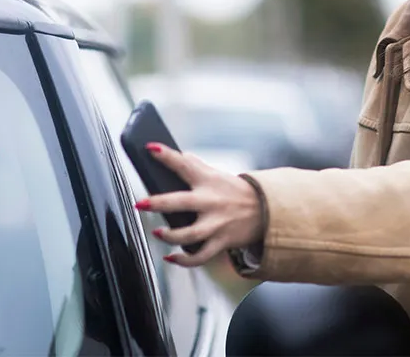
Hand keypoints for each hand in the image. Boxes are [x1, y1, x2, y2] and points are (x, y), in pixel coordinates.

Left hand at [136, 143, 264, 267]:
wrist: (268, 210)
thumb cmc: (240, 192)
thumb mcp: (219, 175)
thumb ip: (198, 167)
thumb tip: (182, 156)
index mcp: (209, 181)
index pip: (184, 164)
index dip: (166, 155)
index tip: (150, 148)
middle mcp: (211, 201)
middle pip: (181, 202)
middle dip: (159, 203)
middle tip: (141, 204)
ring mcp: (216, 223)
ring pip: (189, 234)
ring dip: (170, 236)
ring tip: (157, 233)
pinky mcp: (221, 241)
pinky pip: (200, 255)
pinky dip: (184, 260)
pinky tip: (171, 257)